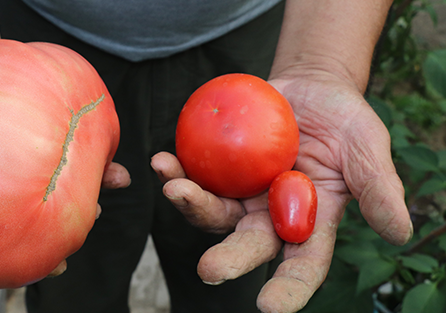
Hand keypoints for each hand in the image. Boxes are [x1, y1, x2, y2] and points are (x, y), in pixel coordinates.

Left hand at [151, 72, 412, 312]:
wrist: (309, 88)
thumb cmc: (344, 121)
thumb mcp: (367, 147)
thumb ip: (378, 187)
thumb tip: (399, 232)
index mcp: (309, 223)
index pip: (301, 266)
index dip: (287, 289)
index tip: (269, 307)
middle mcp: (270, 217)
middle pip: (247, 245)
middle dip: (227, 259)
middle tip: (208, 270)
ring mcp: (241, 193)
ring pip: (212, 212)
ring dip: (191, 205)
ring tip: (174, 187)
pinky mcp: (218, 168)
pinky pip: (194, 174)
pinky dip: (177, 171)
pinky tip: (164, 161)